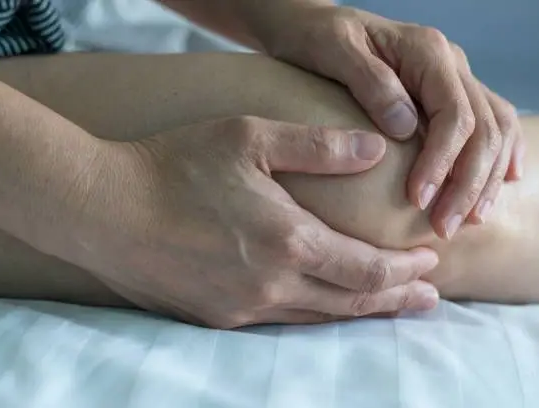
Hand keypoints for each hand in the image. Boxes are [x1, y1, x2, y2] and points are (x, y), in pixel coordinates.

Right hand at [74, 116, 438, 327]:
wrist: (106, 209)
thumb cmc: (175, 166)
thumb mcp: (250, 138)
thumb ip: (318, 147)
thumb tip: (374, 149)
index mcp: (288, 240)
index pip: (368, 268)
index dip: (405, 270)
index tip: (432, 262)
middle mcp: (273, 284)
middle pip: (352, 301)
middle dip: (397, 299)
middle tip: (430, 298)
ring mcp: (244, 307)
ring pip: (320, 318)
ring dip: (361, 312)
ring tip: (391, 306)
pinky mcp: (218, 317)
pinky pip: (281, 322)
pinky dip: (317, 315)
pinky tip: (325, 306)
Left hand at [255, 4, 524, 238]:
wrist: (313, 25)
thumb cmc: (317, 36)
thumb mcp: (334, 50)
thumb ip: (371, 83)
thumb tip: (405, 128)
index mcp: (427, 52)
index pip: (454, 115)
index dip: (441, 163)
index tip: (416, 200)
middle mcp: (450, 63)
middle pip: (484, 129)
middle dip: (468, 184)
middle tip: (444, 228)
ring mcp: (455, 77)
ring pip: (496, 129)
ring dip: (487, 179)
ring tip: (469, 221)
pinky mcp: (449, 92)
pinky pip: (493, 120)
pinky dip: (503, 153)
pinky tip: (505, 181)